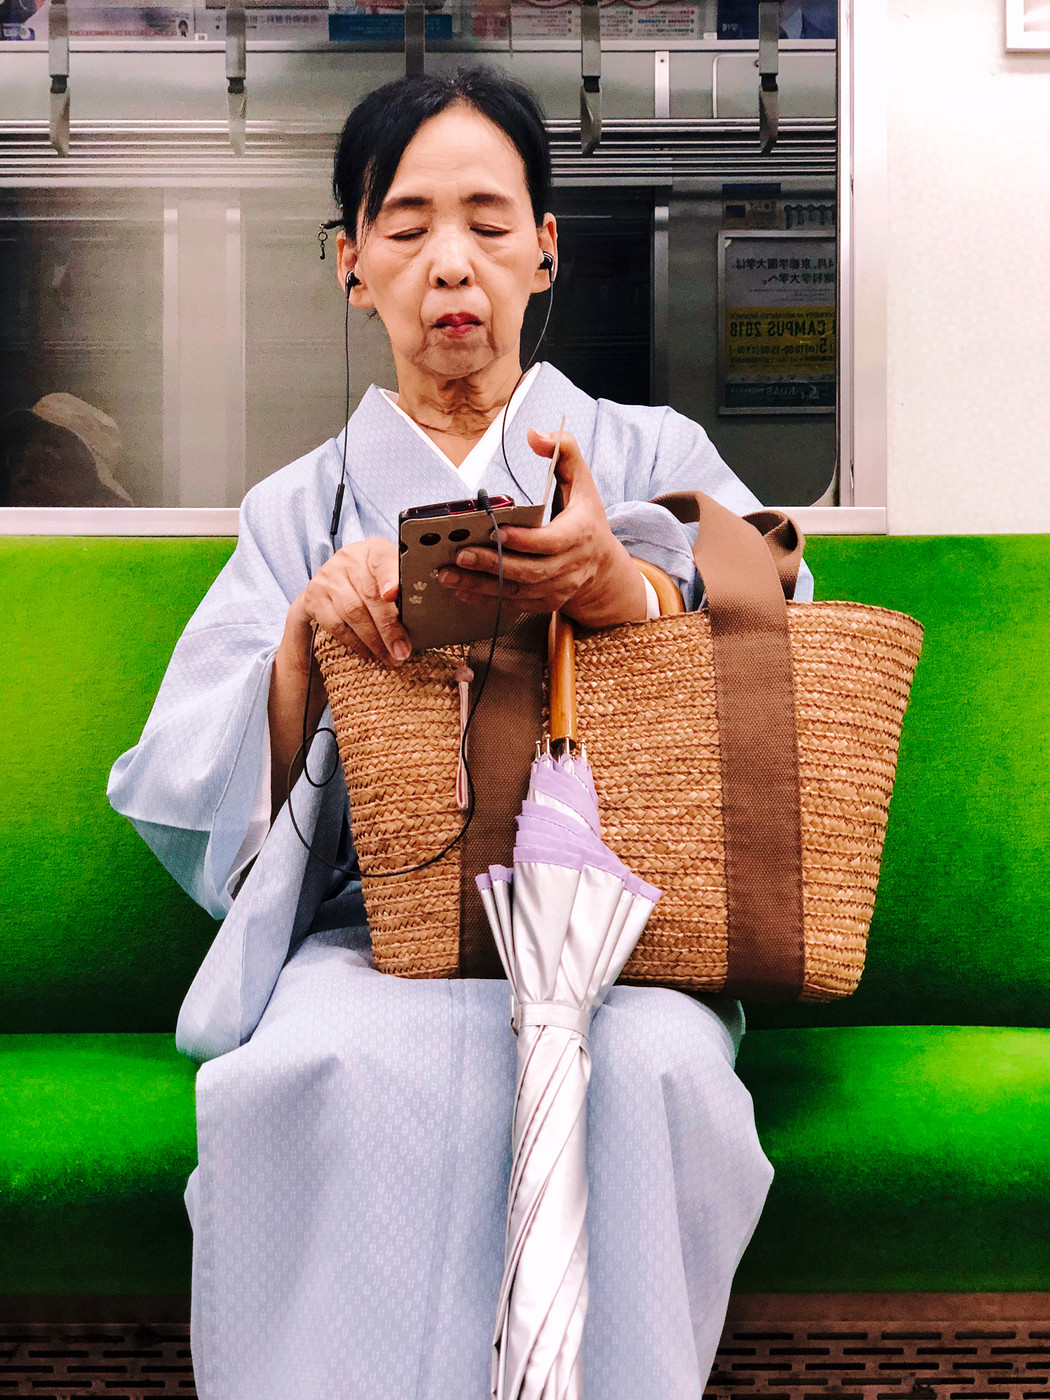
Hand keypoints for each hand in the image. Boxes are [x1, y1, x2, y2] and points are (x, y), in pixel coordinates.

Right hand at [289, 536, 409, 669]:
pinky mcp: (314, 597)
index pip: (383, 561)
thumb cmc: (373, 581)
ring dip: (374, 640)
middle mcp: (349, 559)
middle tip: (403, 649)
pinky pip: (336, 625)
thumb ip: (406, 587)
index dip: (389, 578)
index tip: (394, 594)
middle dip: (389, 627)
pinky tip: (370, 652)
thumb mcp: (391, 575)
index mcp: (374, 550)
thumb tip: (429, 611)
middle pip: (370, 594)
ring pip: (352, 612)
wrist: (333, 581)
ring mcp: (328, 577)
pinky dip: (356, 642)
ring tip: (391, 657)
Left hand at [437, 429, 646, 628]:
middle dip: (492, 564)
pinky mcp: (546, 603)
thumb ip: (564, 450)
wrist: (602, 564)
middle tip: (460, 555)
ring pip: (517, 592)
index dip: (524, 540)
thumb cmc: (585, 516)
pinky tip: (461, 590)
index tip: (497, 531)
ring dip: (481, 586)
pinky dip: (486, 599)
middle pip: (528, 571)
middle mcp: (570, 566)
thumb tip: (534, 434)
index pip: (551, 542)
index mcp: (580, 534)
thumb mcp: (582, 480)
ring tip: (448, 575)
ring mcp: (558, 588)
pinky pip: (514, 605)